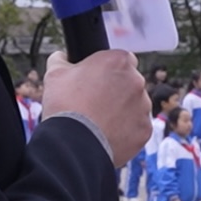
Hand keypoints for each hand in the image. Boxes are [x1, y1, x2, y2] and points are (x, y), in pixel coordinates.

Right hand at [42, 49, 148, 167]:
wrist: (74, 143)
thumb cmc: (65, 105)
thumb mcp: (55, 73)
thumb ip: (62, 60)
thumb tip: (62, 57)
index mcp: (118, 61)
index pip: (121, 59)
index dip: (108, 70)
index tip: (97, 80)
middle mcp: (137, 81)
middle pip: (130, 83)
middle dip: (116, 91)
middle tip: (96, 103)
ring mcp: (143, 106)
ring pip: (135, 105)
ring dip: (122, 110)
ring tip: (100, 121)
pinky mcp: (145, 129)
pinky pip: (137, 127)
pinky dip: (126, 130)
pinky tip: (107, 134)